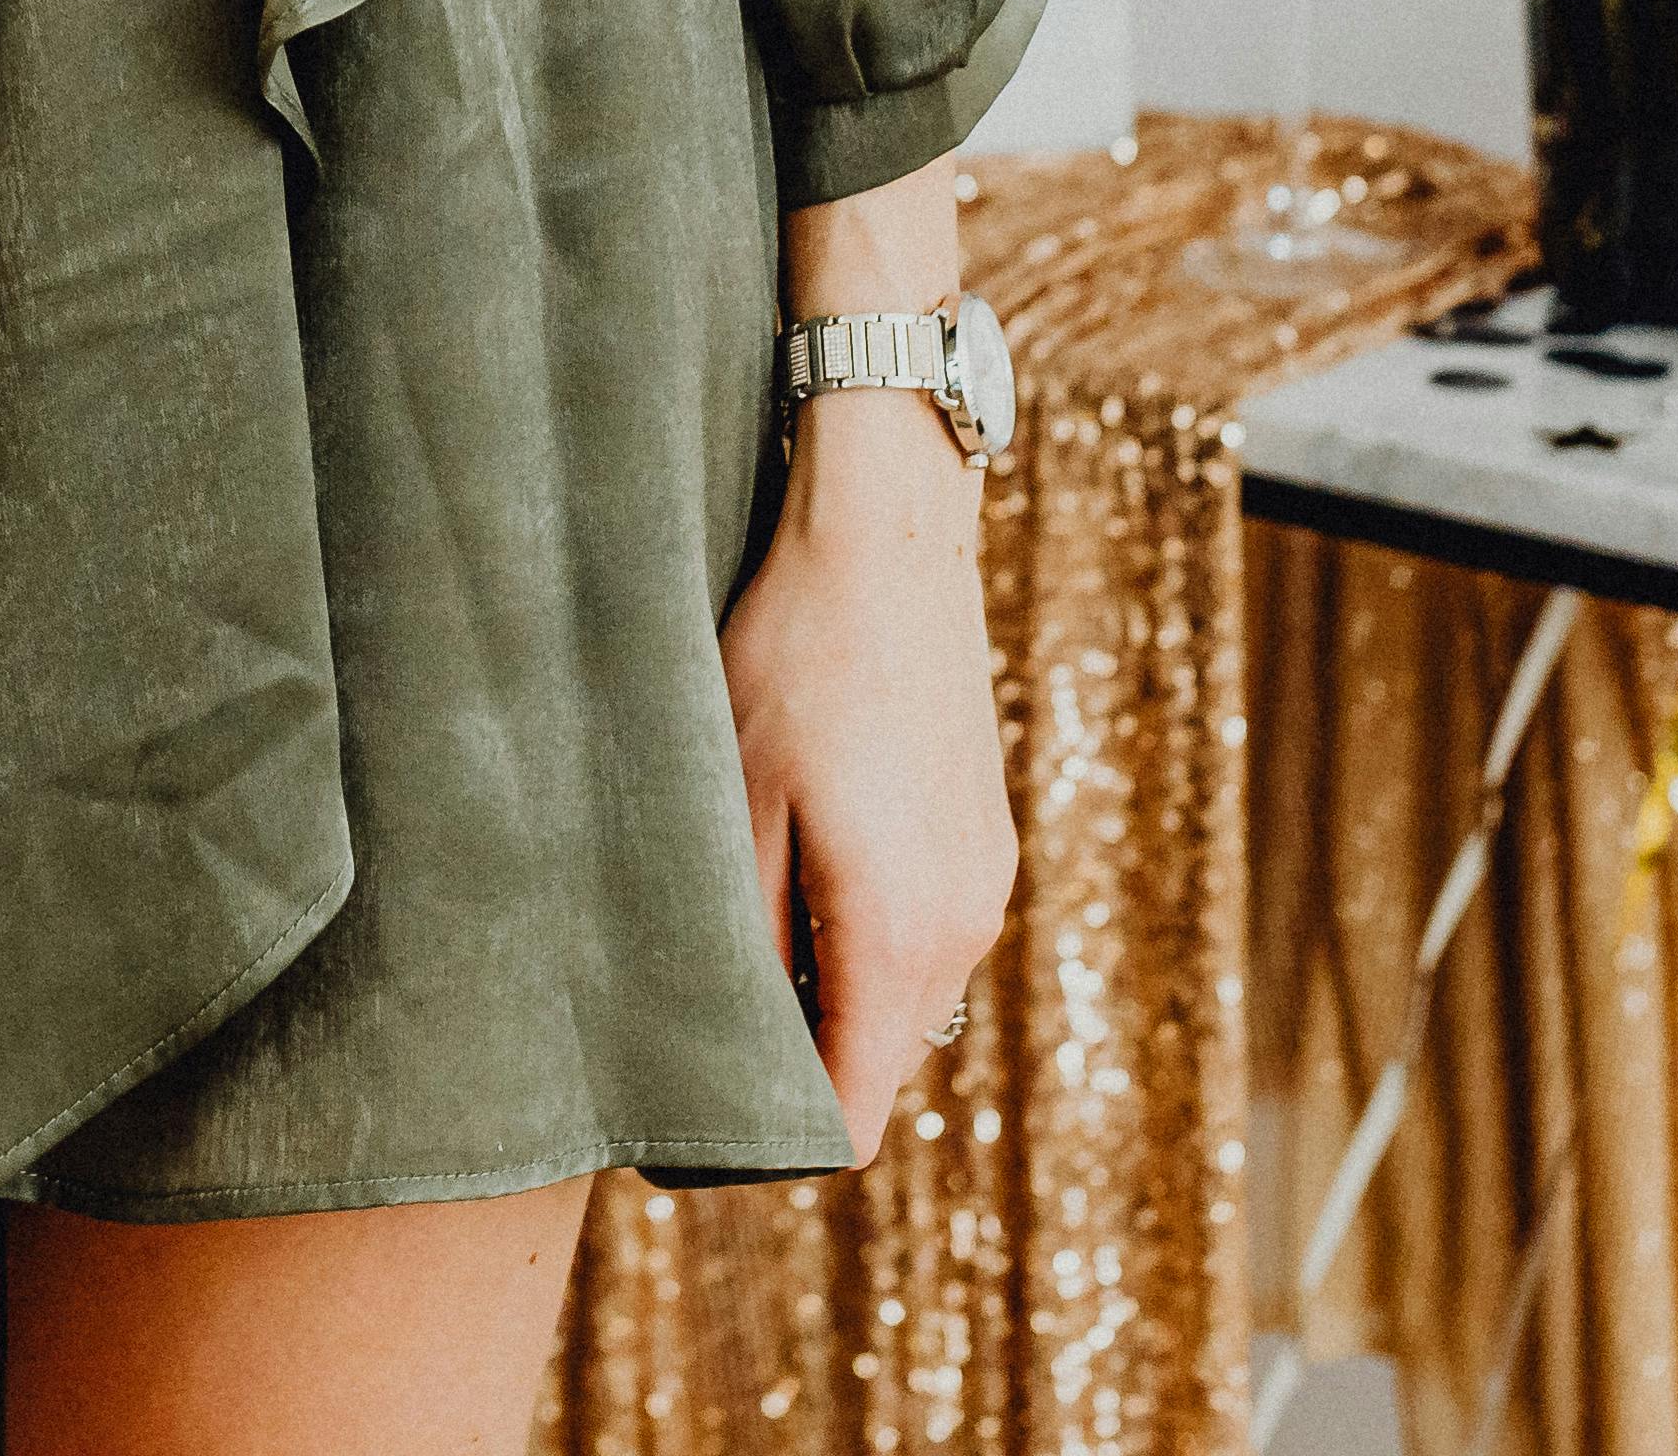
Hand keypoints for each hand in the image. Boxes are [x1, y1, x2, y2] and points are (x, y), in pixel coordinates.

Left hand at [722, 391, 1018, 1157]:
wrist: (887, 537)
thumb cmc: (788, 659)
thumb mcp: (731, 807)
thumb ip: (738, 945)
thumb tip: (720, 1051)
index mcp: (898, 933)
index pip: (851, 1117)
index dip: (771, 1140)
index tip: (694, 1119)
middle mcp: (965, 926)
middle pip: (877, 1065)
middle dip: (793, 1066)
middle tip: (691, 1012)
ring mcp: (986, 883)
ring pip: (900, 999)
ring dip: (825, 993)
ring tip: (735, 918)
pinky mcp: (985, 843)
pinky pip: (924, 938)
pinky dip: (861, 937)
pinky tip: (793, 861)